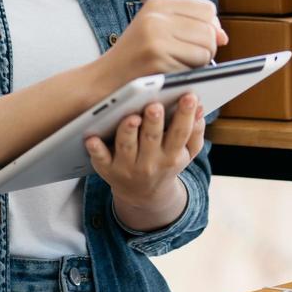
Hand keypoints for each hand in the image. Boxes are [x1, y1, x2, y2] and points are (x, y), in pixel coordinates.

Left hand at [84, 93, 206, 224]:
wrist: (143, 195)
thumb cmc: (166, 163)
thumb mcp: (186, 153)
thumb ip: (195, 131)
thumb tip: (200, 107)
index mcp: (172, 155)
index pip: (181, 132)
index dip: (186, 114)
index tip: (190, 96)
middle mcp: (150, 162)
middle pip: (152, 138)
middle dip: (154, 122)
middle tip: (154, 106)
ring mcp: (127, 166)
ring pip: (126, 146)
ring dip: (128, 132)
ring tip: (131, 118)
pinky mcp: (107, 169)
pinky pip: (99, 159)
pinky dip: (95, 150)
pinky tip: (91, 138)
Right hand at [106, 0, 227, 78]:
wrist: (103, 80)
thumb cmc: (135, 57)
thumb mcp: (157, 29)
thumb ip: (190, 26)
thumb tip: (223, 36)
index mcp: (158, 3)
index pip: (207, 9)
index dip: (210, 27)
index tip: (200, 40)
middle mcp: (157, 16)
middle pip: (209, 30)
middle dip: (206, 48)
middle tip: (185, 57)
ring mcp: (157, 37)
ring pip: (206, 50)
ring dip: (198, 64)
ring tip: (174, 65)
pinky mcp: (158, 59)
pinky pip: (195, 68)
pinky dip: (187, 76)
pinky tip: (168, 74)